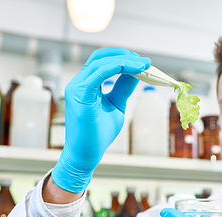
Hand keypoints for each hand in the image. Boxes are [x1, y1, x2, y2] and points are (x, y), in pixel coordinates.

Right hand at [52, 48, 150, 192]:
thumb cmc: (99, 133)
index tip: (143, 62)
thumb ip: (123, 88)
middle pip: (101, 56)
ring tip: (144, 65)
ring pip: (101, 62)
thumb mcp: (117, 105)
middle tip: (145, 61)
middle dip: (125, 55)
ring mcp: (76, 87)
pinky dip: (117, 68)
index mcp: (86, 84)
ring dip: (125, 61)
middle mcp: (78, 82)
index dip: (123, 57)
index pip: (102, 61)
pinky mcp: (79, 95)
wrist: (86, 154)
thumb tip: (137, 72)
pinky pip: (99, 74)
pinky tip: (133, 70)